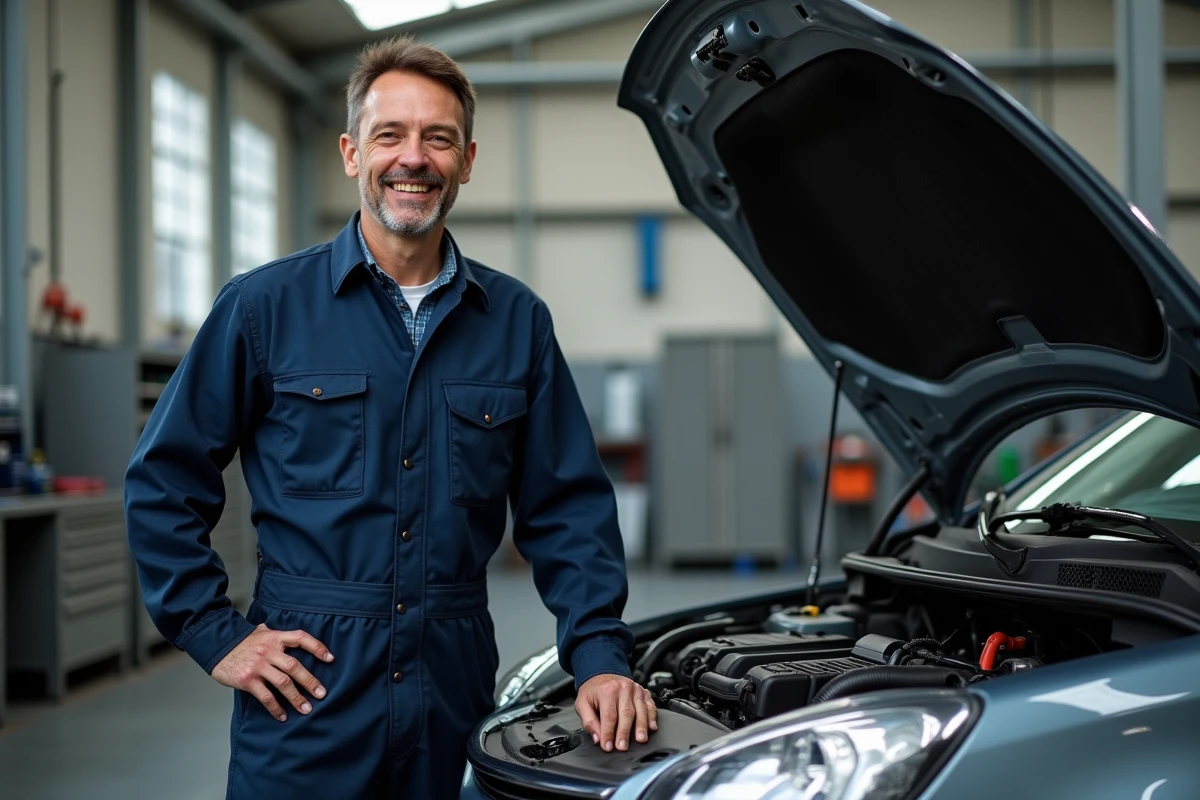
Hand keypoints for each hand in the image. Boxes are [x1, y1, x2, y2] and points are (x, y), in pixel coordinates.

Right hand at [211, 624, 333, 722]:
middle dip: (310, 681)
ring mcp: (258, 666)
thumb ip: (276, 635)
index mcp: (274, 637)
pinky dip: (275, 708)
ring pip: (283, 683)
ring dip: (296, 698)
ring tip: (306, 709)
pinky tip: (282, 716)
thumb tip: (292, 638)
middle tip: (322, 694)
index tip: (330, 658)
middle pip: (294, 666)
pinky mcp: (247, 680)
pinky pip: (265, 696)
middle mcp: (268, 651)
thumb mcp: (260, 632)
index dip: (317, 647)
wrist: (216, 646)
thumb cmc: (241, 641)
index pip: (300, 638)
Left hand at [574, 674, 657, 752]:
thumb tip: (597, 737)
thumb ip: (588, 721)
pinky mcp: (643, 692)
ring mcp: (635, 689)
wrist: (603, 674)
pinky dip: (652, 717)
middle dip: (624, 732)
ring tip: (640, 739)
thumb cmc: (593, 691)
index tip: (608, 746)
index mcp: (607, 691)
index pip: (609, 716)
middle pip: (626, 713)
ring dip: (641, 726)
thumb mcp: (582, 703)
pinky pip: (650, 705)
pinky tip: (652, 727)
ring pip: (641, 710)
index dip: (608, 733)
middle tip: (623, 747)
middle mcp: (623, 688)